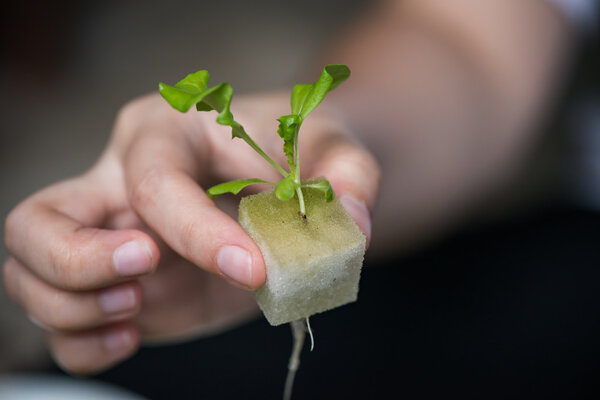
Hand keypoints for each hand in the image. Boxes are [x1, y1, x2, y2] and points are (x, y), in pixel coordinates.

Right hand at [2, 92, 378, 373]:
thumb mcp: (338, 154)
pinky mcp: (120, 281)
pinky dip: (82, 344)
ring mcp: (111, 234)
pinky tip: (132, 337)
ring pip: (29, 272)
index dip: (196, 233)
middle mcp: (119, 180)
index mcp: (167, 133)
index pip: (155, 183)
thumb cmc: (302, 152)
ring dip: (73, 308)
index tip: (253, 269)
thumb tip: (347, 232)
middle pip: (38, 220)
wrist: (286, 174)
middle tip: (144, 277)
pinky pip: (63, 323)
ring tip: (138, 312)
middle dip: (78, 261)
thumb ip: (351, 183)